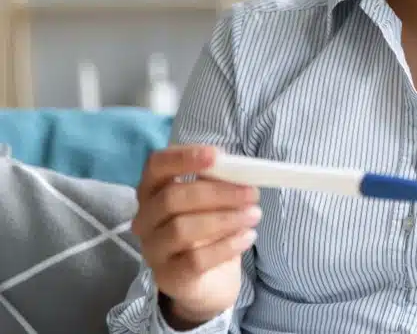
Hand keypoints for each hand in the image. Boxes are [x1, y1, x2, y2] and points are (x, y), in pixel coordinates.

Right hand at [131, 146, 259, 326]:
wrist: (210, 278)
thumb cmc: (210, 229)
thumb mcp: (215, 200)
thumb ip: (219, 181)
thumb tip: (238, 167)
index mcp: (154, 189)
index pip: (157, 165)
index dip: (184, 157)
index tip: (217, 156)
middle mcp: (145, 218)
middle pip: (173, 197)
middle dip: (218, 192)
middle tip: (252, 193)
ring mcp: (153, 248)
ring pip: (182, 228)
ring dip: (225, 219)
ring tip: (254, 215)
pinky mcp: (168, 275)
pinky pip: (195, 259)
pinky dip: (226, 246)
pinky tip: (247, 237)